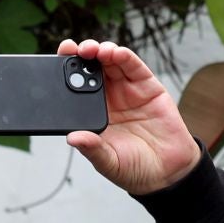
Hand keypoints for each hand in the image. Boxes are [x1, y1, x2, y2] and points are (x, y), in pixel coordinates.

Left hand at [58, 39, 202, 194]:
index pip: (74, 89)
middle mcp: (108, 99)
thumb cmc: (134, 168)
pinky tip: (115, 53)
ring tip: (92, 50)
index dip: (65, 73)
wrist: (168, 172)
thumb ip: (92, 149)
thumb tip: (72, 138)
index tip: (55, 62)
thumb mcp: (108, 162)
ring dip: (100, 52)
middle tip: (72, 50)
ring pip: (111, 63)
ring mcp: (128, 91)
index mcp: (92, 114)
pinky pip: (134, 67)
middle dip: (80, 56)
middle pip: (91, 69)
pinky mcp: (148, 87)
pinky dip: (124, 57)